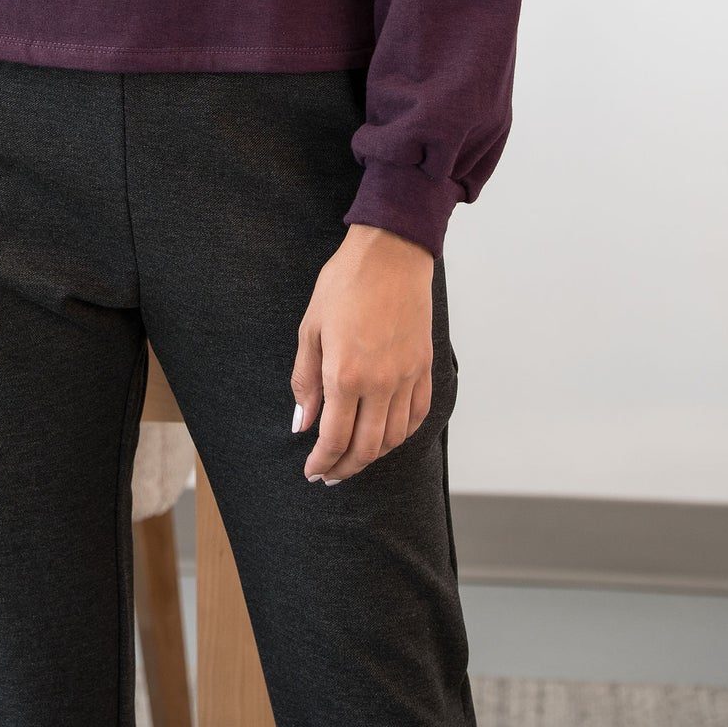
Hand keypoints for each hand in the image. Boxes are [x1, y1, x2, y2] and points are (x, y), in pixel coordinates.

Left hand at [291, 222, 433, 483]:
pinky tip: (386, 435)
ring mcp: (407, 377)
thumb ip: (305, 381)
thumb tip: (302, 424)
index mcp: (346, 374)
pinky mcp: (425, 367)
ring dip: (373, 456)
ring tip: (355, 457)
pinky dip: (401, 434)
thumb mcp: (311, 328)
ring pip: (394, 438)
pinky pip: (417, 416)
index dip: (322, 461)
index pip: (335, 438)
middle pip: (366, 448)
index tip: (312, 471)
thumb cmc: (345, 283)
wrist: (390, 253)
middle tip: (330, 474)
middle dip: (345, 467)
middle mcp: (380, 382)